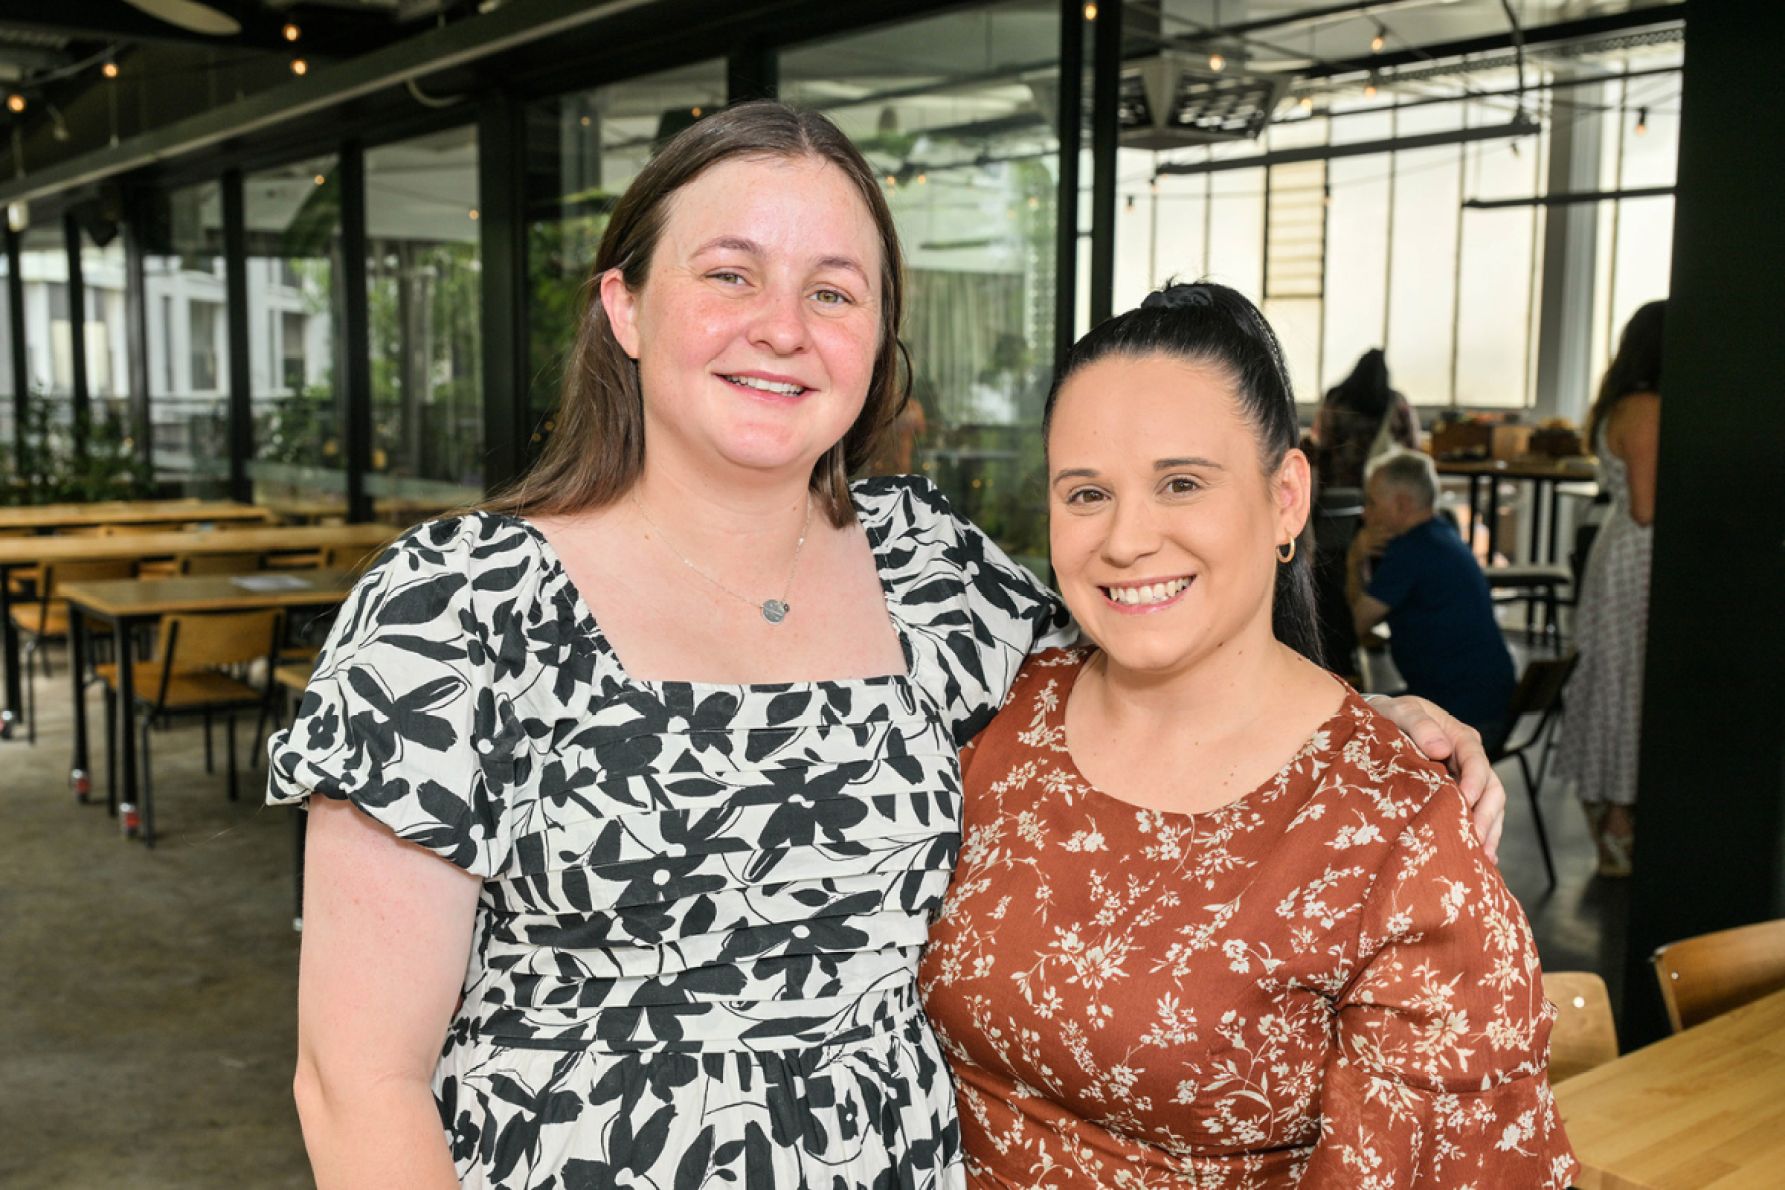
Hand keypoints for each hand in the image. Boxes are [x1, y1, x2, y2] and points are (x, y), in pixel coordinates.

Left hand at [1371, 695, 1505, 860]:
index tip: (1465, 801)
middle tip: (1475, 839)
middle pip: (1491, 788)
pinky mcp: (1457, 796)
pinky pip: (1476, 815)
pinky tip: (1481, 858)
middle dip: (1486, 815)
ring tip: (1482, 857)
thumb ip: (1420, 725)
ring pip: (1489, 806)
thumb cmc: (1391, 716)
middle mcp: (1469, 760)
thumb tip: (1441, 749)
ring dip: (1489, 831)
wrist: (1380, 724)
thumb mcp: (1402, 712)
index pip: (1476, 760)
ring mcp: (1466, 779)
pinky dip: (1481, 835)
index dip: (1474, 781)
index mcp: (1460, 737)